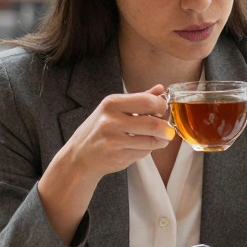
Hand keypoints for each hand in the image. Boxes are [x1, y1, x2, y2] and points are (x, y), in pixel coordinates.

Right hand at [58, 86, 175, 181]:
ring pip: (151, 141)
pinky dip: (148, 150)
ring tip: (158, 139)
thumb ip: (139, 99)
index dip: (161, 106)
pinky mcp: (118, 157)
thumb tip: (161, 89)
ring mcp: (114, 140)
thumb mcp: (114, 109)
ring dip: (160, 141)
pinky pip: (143, 152)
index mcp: (111, 103)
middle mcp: (111, 121)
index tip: (162, 110)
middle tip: (167, 129)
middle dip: (165, 128)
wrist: (79, 156)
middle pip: (153, 123)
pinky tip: (140, 147)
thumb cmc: (99, 130)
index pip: (147, 101)